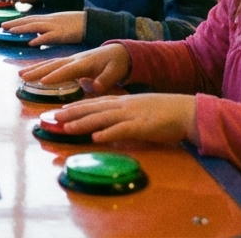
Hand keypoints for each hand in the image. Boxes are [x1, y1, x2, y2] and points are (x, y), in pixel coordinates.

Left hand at [5, 11, 84, 44]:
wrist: (93, 22)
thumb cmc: (79, 25)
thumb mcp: (62, 25)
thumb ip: (50, 31)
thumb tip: (39, 37)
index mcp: (50, 19)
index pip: (31, 19)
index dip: (18, 21)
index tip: (6, 24)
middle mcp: (50, 20)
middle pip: (30, 21)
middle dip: (15, 23)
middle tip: (2, 26)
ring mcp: (56, 26)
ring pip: (36, 26)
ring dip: (22, 28)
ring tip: (10, 31)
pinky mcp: (63, 34)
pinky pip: (50, 36)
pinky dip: (40, 39)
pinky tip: (31, 43)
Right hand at [19, 43, 129, 93]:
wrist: (120, 52)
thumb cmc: (117, 64)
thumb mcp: (116, 71)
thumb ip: (106, 79)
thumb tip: (96, 87)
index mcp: (85, 63)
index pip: (68, 70)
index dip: (56, 76)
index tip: (43, 81)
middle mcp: (75, 59)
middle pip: (54, 65)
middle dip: (38, 70)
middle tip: (22, 76)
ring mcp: (72, 59)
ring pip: (51, 63)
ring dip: (35, 68)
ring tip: (21, 74)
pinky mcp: (70, 62)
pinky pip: (53, 64)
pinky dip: (41, 67)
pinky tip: (31, 72)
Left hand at [53, 93, 198, 144]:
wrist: (187, 111)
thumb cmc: (165, 113)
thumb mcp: (139, 110)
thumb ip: (123, 116)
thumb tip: (106, 125)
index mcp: (123, 102)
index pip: (94, 103)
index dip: (75, 107)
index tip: (59, 110)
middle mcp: (124, 106)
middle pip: (93, 108)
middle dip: (72, 113)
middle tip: (53, 117)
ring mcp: (132, 115)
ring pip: (103, 118)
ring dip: (83, 123)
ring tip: (66, 127)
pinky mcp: (143, 126)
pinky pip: (123, 130)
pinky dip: (108, 133)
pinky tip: (96, 138)